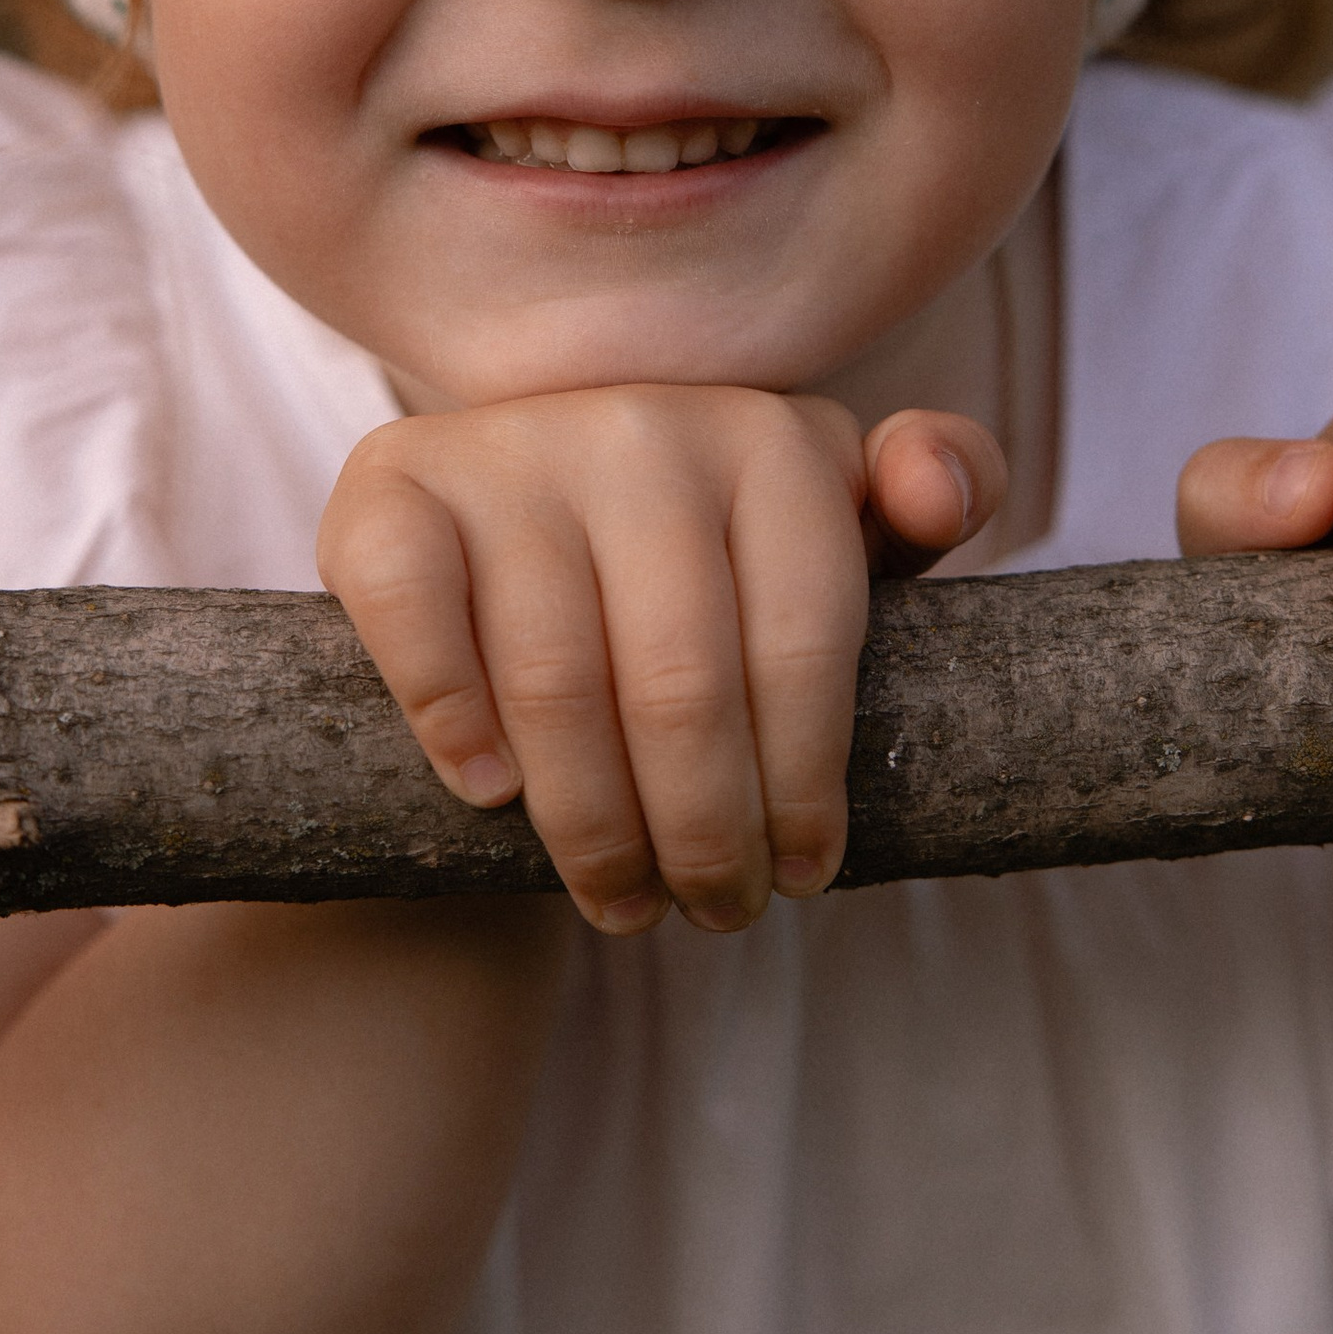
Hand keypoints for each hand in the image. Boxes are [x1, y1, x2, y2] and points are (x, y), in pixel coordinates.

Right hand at [319, 389, 1005, 933]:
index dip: (805, 783)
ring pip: (557, 679)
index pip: (803, 642)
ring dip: (593, 824)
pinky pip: (418, 615)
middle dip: (707, 831)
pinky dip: (453, 715)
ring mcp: (510, 446)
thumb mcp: (832, 537)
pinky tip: (490, 793)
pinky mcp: (392, 483)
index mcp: (768, 437)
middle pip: (681, 683)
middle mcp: (640, 421)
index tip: (805, 874)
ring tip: (625, 899)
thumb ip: (925, 493)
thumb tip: (940, 492)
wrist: (519, 542)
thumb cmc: (711, 571)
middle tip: (714, 912)